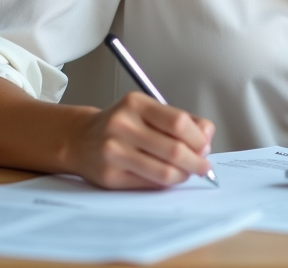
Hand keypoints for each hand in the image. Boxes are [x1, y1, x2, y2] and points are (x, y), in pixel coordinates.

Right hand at [69, 91, 214, 188]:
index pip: (178, 122)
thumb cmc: (121, 125)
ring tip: (187, 172)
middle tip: (203, 165)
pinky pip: (150, 184)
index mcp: (135, 104)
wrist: (80, 139)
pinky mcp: (110, 176)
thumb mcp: (148, 111)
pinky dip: (166, 183)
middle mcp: (122, 125)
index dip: (198, 138)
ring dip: (183, 175)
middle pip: (174, 149)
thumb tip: (207, 136)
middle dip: (196, 161)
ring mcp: (114, 152)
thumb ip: (181, 120)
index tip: (205, 146)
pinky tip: (169, 177)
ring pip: (164, 171)